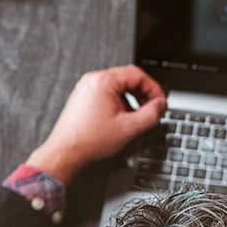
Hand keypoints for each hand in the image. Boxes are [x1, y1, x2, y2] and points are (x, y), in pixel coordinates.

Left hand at [26, 65, 165, 183]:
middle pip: (128, 79)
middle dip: (144, 95)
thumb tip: (160, 105)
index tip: (160, 102)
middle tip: (153, 109)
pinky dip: (120, 104)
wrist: (66, 152)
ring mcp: (87, 89)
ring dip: (133, 100)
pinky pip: (108, 94)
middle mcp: (93, 81)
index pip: (138, 75)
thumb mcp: (129, 128)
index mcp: (104, 82)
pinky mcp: (84, 98)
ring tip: (137, 117)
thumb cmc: (89, 140)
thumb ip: (151, 114)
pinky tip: (123, 119)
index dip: (154, 89)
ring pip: (119, 87)